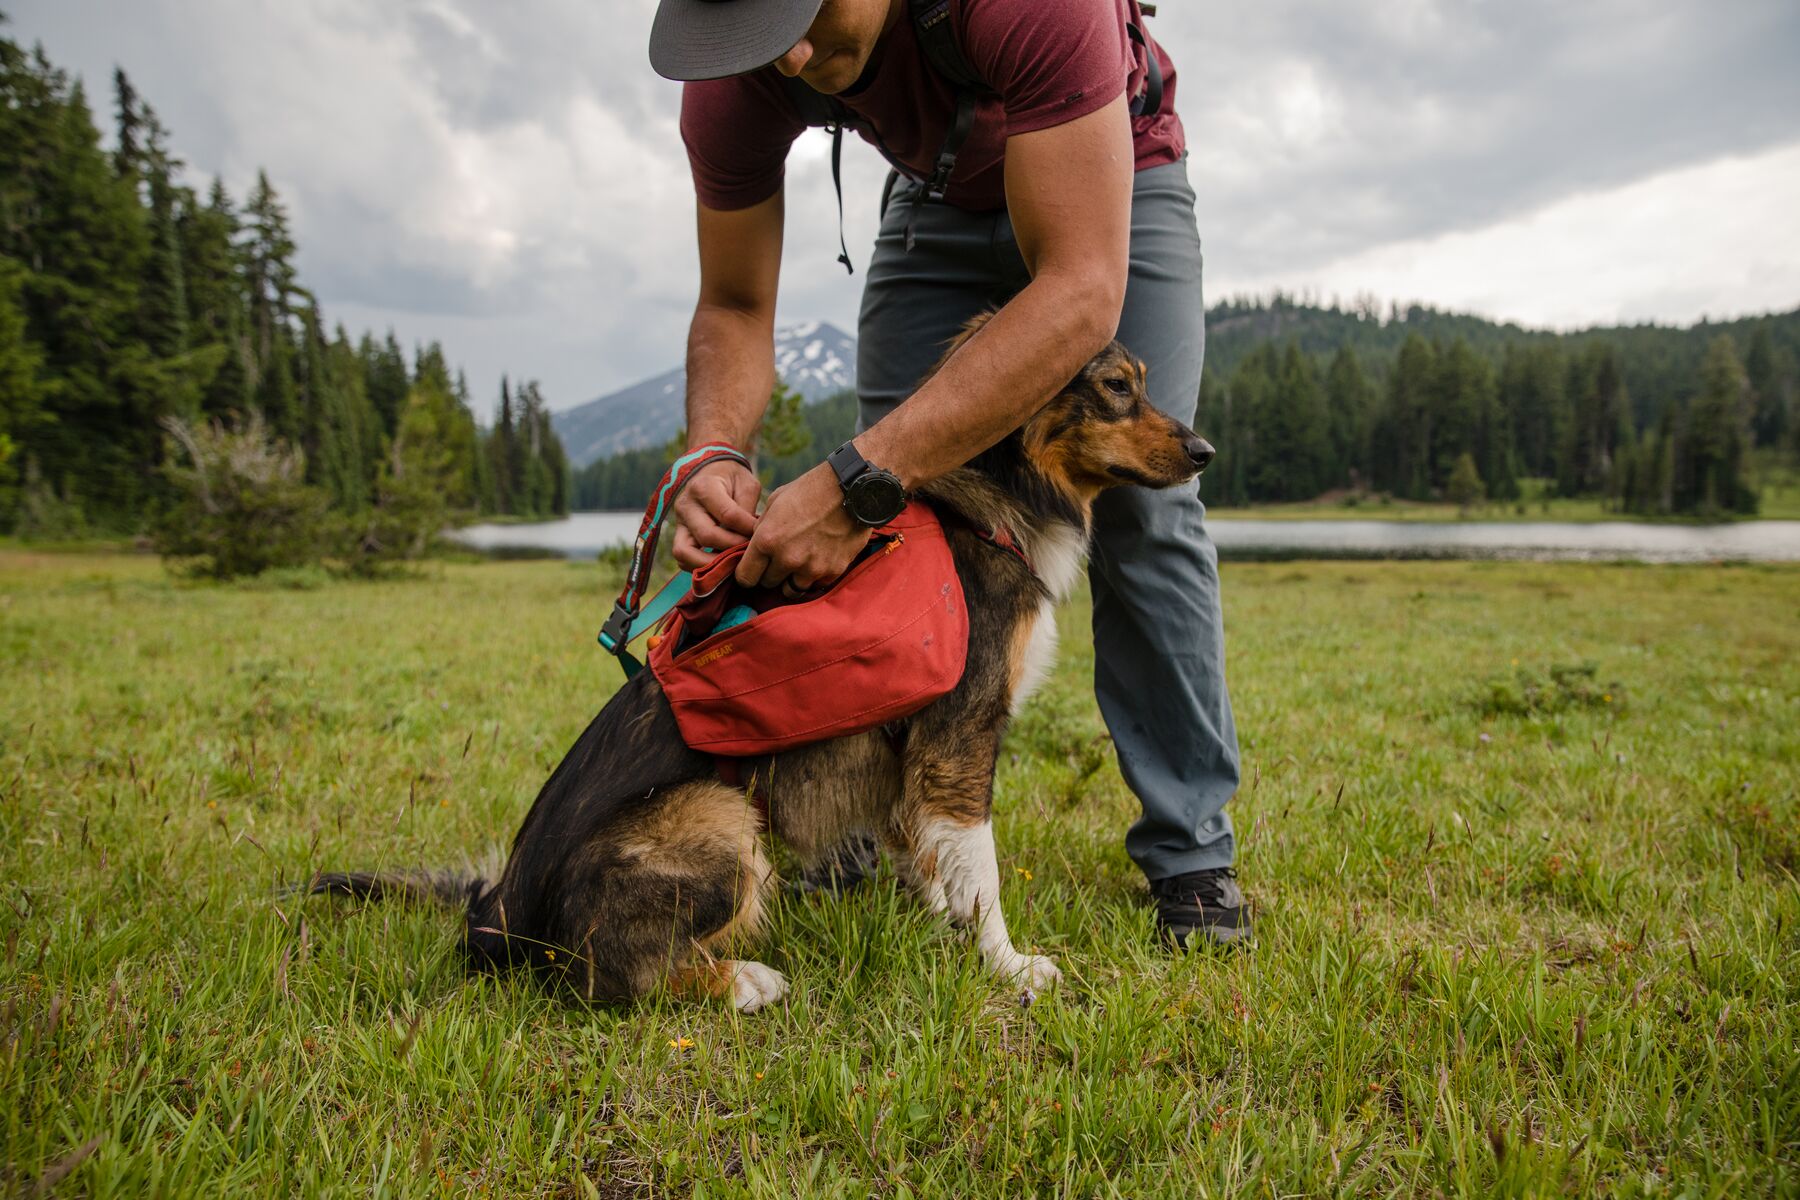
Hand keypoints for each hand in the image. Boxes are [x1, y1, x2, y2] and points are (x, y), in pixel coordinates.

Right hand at [672, 460, 761, 568]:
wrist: (709, 472)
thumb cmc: (732, 478)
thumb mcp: (746, 484)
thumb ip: (748, 508)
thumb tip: (750, 537)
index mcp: (704, 487)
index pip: (728, 515)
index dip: (747, 529)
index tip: (760, 534)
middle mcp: (686, 505)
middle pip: (707, 536)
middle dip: (732, 548)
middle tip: (748, 552)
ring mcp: (678, 522)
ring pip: (685, 552)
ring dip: (710, 564)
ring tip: (732, 564)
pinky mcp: (678, 535)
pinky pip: (682, 558)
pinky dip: (698, 566)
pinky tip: (719, 565)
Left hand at [736, 463, 869, 591]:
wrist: (851, 488)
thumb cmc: (810, 490)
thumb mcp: (776, 501)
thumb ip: (762, 527)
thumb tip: (756, 544)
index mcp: (767, 540)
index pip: (745, 577)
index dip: (747, 574)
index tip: (753, 571)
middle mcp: (787, 558)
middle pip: (768, 584)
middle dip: (771, 573)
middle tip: (780, 559)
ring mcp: (811, 567)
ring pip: (792, 590)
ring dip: (792, 579)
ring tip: (800, 563)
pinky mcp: (833, 570)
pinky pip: (817, 584)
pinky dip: (815, 576)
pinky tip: (819, 558)